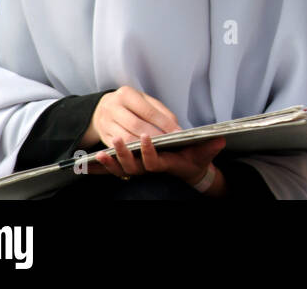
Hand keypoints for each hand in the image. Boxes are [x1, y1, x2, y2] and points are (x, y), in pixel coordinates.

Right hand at [83, 85, 179, 152]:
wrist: (103, 108)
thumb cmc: (130, 104)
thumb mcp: (144, 100)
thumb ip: (160, 111)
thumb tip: (175, 126)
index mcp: (126, 94)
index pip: (148, 111)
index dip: (164, 123)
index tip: (177, 132)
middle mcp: (112, 107)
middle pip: (136, 125)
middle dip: (155, 135)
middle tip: (169, 142)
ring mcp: (105, 123)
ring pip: (126, 138)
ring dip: (143, 145)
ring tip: (158, 148)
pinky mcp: (103, 136)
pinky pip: (119, 147)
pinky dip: (133, 151)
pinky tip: (144, 153)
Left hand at [91, 134, 226, 188]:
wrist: (187, 169)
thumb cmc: (193, 160)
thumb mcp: (204, 154)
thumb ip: (210, 148)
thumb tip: (220, 141)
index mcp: (166, 164)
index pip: (155, 161)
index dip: (149, 151)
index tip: (146, 137)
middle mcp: (150, 169)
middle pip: (133, 166)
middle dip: (124, 154)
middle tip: (118, 140)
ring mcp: (139, 170)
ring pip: (121, 170)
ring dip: (110, 162)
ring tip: (100, 153)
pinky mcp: (131, 168)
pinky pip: (113, 170)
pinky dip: (100, 168)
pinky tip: (87, 163)